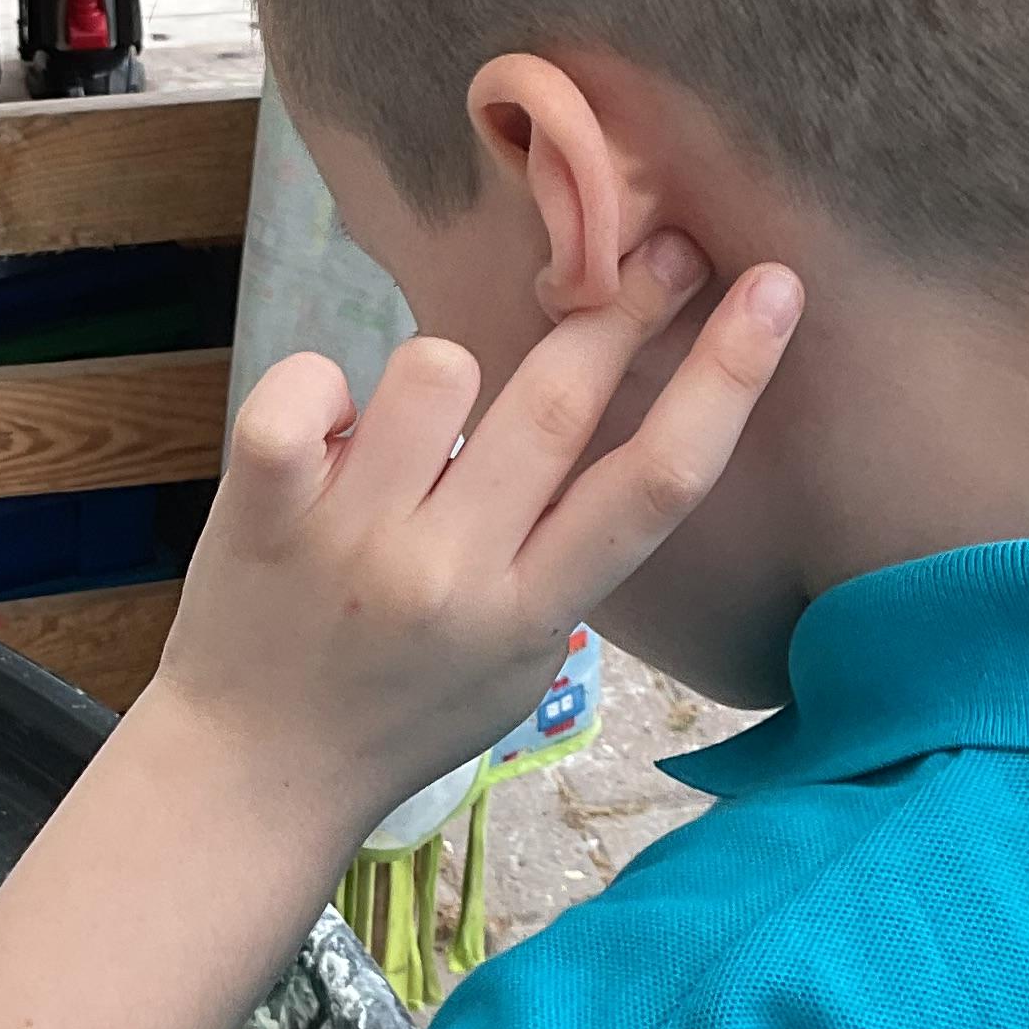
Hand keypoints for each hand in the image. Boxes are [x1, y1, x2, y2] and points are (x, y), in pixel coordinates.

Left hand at [147, 231, 801, 831]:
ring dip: (443, 369)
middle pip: (559, 401)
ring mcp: (357, 538)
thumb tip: (614, 427)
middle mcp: (455, 572)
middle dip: (622, 304)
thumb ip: (567, 562)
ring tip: (415, 430)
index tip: (775, 288)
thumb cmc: (399, 713)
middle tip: (654, 250)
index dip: (728, 376)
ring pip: (436, 367)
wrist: (253, 778)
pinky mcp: (267, 511)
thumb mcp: (520, 666)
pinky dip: (320, 385)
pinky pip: (308, 387)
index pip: (656, 483)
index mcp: (533, 612)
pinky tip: (324, 430)